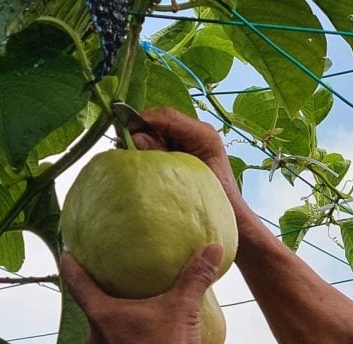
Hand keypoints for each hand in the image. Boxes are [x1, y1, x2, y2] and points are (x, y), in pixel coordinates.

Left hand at [59, 244, 223, 343]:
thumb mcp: (184, 308)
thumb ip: (195, 277)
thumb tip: (212, 247)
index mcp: (103, 316)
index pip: (78, 283)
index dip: (71, 266)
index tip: (66, 254)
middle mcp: (94, 341)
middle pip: (94, 316)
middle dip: (106, 307)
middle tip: (122, 299)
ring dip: (118, 337)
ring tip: (139, 333)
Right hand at [128, 108, 244, 212]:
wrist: (232, 217)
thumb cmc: (217, 201)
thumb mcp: (187, 178)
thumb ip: (162, 156)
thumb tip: (136, 138)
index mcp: (204, 134)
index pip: (167, 116)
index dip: (141, 119)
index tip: (120, 128)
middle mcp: (197, 133)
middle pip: (159, 121)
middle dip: (138, 130)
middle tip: (121, 145)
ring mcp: (189, 142)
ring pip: (156, 132)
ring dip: (140, 141)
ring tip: (128, 155)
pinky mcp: (182, 152)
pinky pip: (159, 144)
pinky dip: (147, 151)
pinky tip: (139, 163)